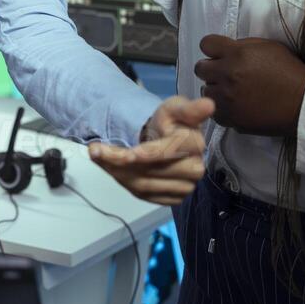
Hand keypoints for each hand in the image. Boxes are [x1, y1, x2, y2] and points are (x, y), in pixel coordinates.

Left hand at [89, 96, 212, 203]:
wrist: (162, 139)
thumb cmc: (167, 122)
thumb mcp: (173, 108)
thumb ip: (187, 108)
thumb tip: (208, 104)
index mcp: (195, 143)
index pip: (166, 152)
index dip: (146, 154)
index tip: (126, 153)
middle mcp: (195, 169)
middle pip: (151, 172)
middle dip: (120, 162)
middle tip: (96, 150)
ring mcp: (185, 187)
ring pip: (143, 185)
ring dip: (116, 171)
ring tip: (99, 156)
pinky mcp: (173, 199)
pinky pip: (144, 195)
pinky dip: (123, 182)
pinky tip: (112, 168)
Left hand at [194, 34, 304, 135]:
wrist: (304, 103)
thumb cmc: (289, 71)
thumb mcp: (268, 47)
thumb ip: (242, 46)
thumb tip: (225, 50)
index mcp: (236, 53)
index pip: (206, 44)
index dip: (212, 49)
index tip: (220, 54)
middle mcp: (227, 74)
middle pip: (200, 68)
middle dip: (211, 69)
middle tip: (225, 74)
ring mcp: (227, 98)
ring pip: (204, 91)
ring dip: (215, 89)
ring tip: (232, 92)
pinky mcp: (231, 118)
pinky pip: (214, 111)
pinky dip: (222, 108)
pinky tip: (235, 106)